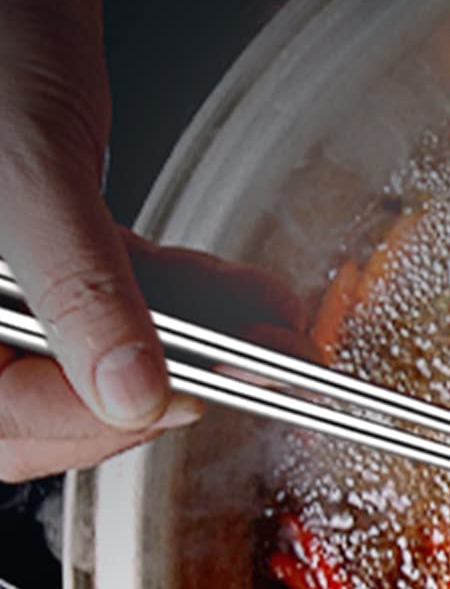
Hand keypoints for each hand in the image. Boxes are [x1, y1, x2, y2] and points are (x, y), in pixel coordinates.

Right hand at [0, 0, 297, 482]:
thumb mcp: (23, 164)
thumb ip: (79, 282)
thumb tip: (130, 390)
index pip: (5, 420)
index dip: (97, 424)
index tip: (190, 399)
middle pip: (56, 402)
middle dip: (169, 388)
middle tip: (262, 377)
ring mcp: (9, 279)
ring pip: (101, 350)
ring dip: (200, 344)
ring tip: (282, 337)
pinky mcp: (51, 240)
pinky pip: (118, 293)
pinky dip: (187, 296)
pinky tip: (255, 299)